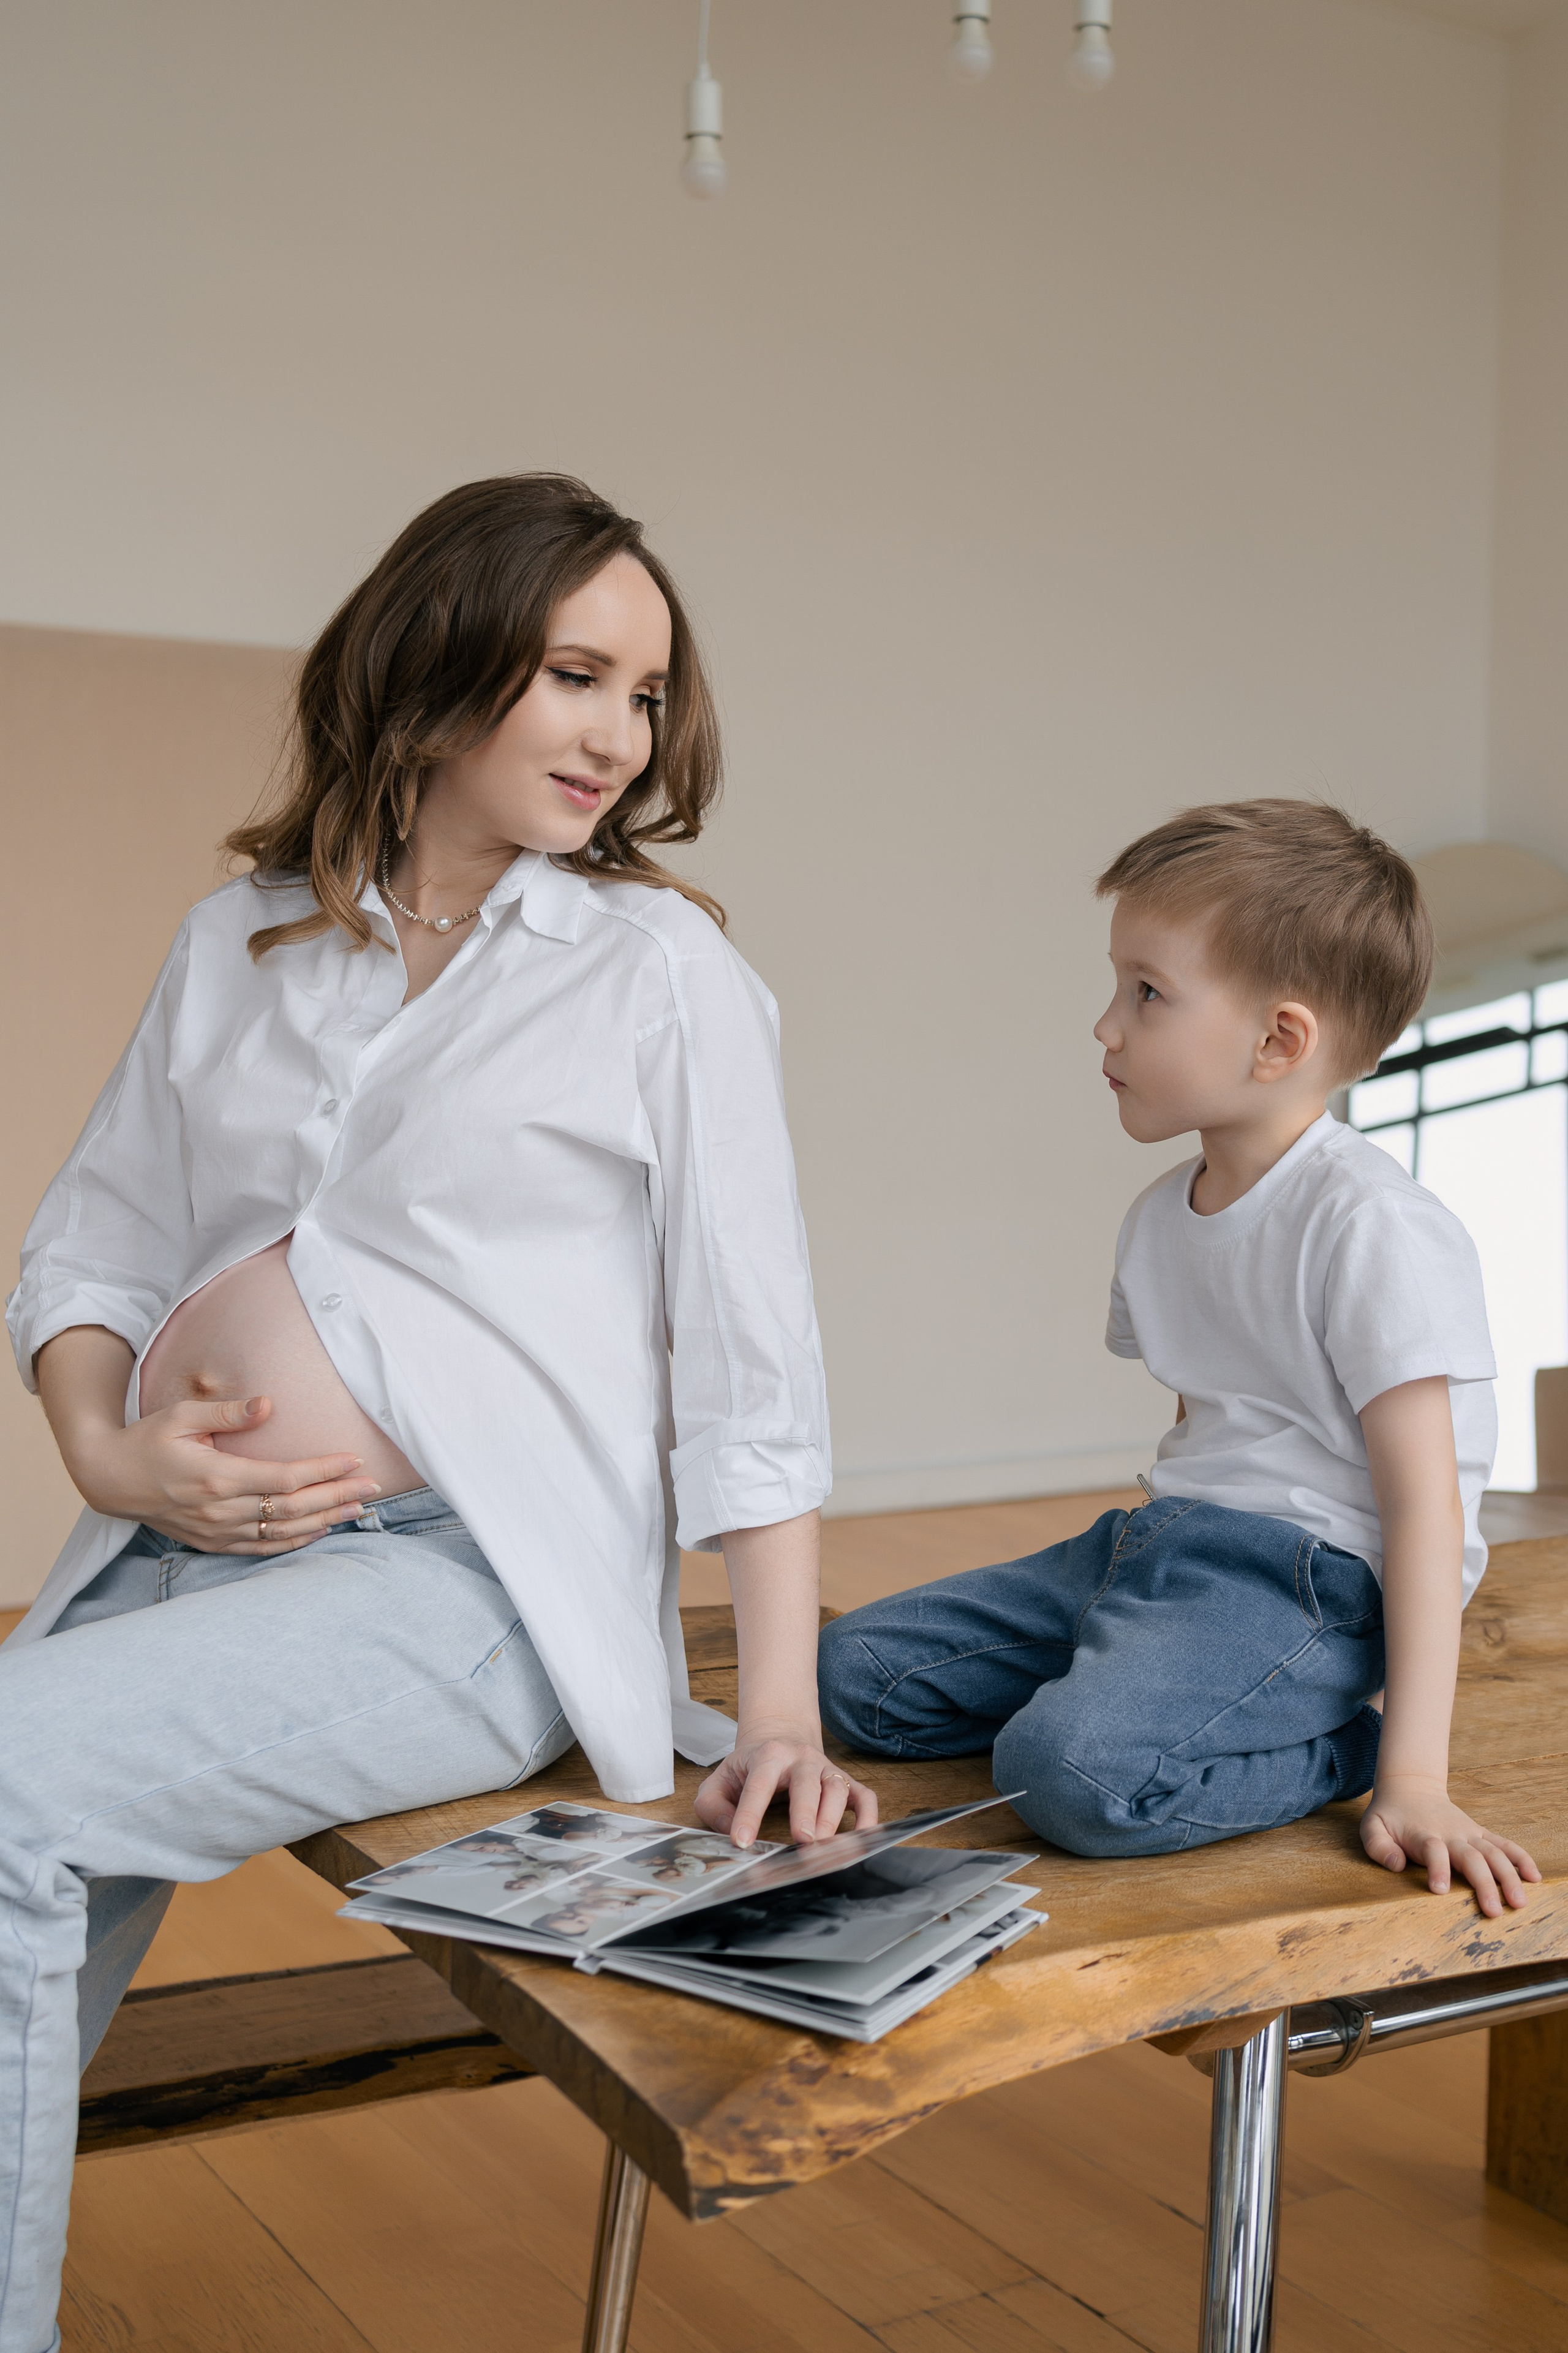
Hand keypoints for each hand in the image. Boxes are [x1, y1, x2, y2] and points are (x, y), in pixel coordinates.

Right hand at [69, 1394, 381, 1555]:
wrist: (110, 1479)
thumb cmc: (148, 1440)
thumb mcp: (182, 1416)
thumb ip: (227, 1413)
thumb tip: (268, 1404)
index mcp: (217, 1478)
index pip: (285, 1479)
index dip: (324, 1471)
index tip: (354, 1461)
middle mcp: (221, 1510)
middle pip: (292, 1509)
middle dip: (337, 1498)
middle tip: (373, 1489)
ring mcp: (217, 1532)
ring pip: (282, 1534)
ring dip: (324, 1522)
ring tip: (358, 1511)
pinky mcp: (212, 1543)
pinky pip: (262, 1549)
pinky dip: (295, 1542)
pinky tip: (320, 1530)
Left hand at [694, 1719, 878, 1847]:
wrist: (779, 1737)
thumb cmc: (748, 1767)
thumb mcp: (719, 1780)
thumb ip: (712, 1806)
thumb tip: (730, 1831)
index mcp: (767, 1756)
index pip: (758, 1784)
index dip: (748, 1814)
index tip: (742, 1842)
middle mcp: (801, 1759)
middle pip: (806, 1782)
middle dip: (806, 1811)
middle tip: (803, 1840)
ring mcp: (826, 1769)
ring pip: (837, 1788)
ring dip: (832, 1818)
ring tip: (823, 1846)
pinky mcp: (844, 1781)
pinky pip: (865, 1796)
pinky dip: (868, 1817)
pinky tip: (861, 1838)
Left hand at [1360, 1776, 1540, 1916]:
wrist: (1411, 1787)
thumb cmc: (1390, 1815)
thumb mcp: (1372, 1826)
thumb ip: (1378, 1846)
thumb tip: (1396, 1865)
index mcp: (1423, 1834)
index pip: (1433, 1851)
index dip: (1437, 1869)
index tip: (1439, 1890)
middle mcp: (1450, 1834)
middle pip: (1471, 1857)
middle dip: (1484, 1884)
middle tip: (1494, 1912)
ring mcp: (1469, 1833)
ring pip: (1493, 1853)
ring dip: (1509, 1876)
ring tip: (1520, 1902)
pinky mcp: (1480, 1833)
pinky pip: (1504, 1844)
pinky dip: (1521, 1858)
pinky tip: (1534, 1877)